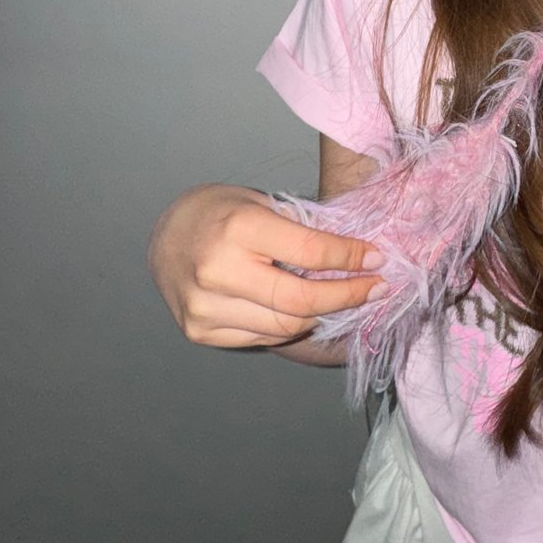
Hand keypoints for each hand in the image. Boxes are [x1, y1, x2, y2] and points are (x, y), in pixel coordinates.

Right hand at [148, 184, 386, 349]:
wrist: (166, 234)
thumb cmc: (220, 213)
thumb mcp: (261, 204)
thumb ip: (302, 230)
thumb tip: (358, 255)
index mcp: (237, 229)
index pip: (310, 252)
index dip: (351, 259)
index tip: (377, 259)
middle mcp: (217, 271)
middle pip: (300, 301)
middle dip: (347, 297)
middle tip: (376, 289)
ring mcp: (204, 307)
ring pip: (284, 327)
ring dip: (322, 316)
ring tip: (343, 300)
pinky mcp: (199, 331)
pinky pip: (262, 338)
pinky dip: (290, 327)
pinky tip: (304, 312)